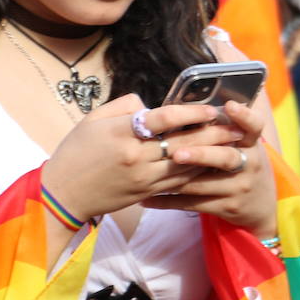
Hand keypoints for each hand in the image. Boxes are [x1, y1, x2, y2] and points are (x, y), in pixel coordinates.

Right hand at [42, 94, 242, 221]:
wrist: (63, 194)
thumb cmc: (75, 151)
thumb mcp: (92, 119)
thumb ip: (123, 106)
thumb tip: (149, 106)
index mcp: (121, 133)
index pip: (163, 119)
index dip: (190, 112)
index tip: (210, 107)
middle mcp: (135, 157)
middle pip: (182, 143)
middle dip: (212, 133)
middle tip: (236, 125)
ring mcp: (142, 178)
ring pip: (185, 165)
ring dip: (211, 154)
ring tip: (233, 144)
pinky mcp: (146, 193)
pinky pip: (178, 182)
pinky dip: (197, 172)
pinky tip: (213, 164)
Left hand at [143, 99, 276, 237]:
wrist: (261, 205)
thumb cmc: (243, 164)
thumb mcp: (244, 145)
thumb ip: (223, 128)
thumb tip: (188, 107)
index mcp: (251, 143)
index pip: (254, 126)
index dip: (244, 116)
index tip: (230, 105)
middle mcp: (249, 164)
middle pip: (225, 157)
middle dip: (200, 155)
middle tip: (177, 153)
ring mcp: (239, 188)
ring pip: (204, 184)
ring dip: (176, 179)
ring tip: (152, 173)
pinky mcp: (227, 207)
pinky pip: (194, 204)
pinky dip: (169, 202)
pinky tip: (149, 199)